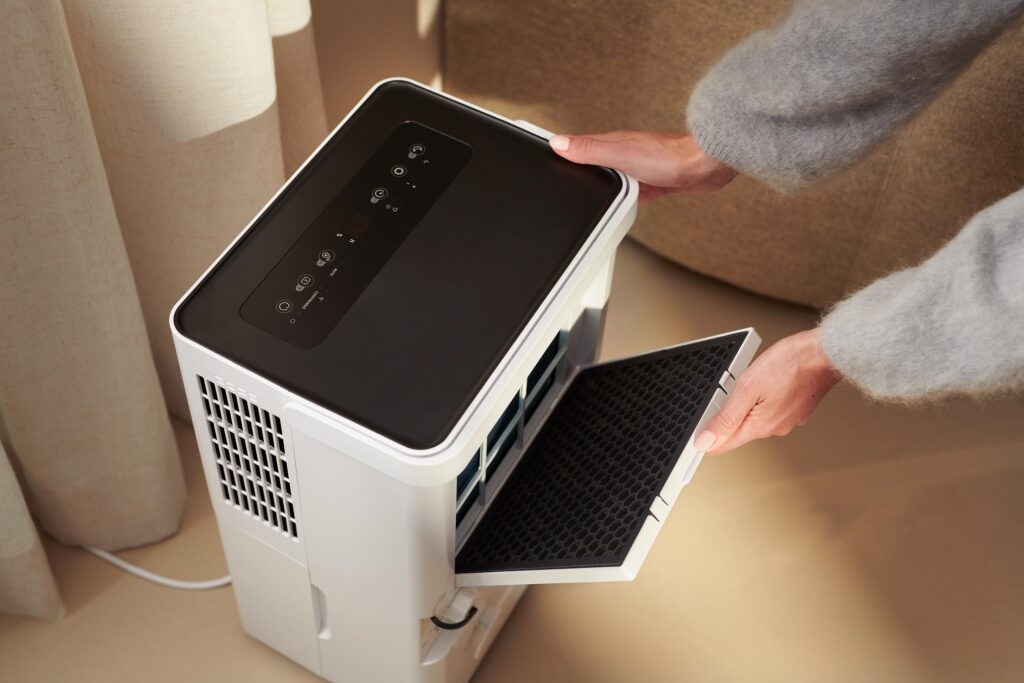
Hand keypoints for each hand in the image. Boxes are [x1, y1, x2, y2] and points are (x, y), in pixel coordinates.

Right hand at [549, 130, 736, 201]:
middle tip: (557, 169)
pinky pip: (629, 191)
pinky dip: (621, 197)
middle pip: (592, 163)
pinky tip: (620, 204)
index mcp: (610, 145)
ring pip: (611, 178)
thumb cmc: (669, 157)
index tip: (542, 148)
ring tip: (583, 188)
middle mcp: (623, 154)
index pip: (577, 146)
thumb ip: (589, 150)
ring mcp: (637, 168)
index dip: (559, 148)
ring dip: (599, 182)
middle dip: (575, 167)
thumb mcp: (619, 154)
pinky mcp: (652, 182)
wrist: (704, 167)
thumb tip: (558, 143)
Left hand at [693, 329, 839, 454]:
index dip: (707, 437)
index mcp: (759, 426)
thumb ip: (725, 418)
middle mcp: (774, 428)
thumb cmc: (790, 364)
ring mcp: (787, 420)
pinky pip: (770, 409)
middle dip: (728, 413)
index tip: (699, 429)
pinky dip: (763, 398)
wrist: (824, 353)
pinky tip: (768, 382)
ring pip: (755, 417)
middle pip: (738, 429)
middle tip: (733, 388)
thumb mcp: (747, 387)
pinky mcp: (795, 410)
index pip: (723, 445)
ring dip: (748, 403)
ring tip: (756, 380)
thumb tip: (706, 441)